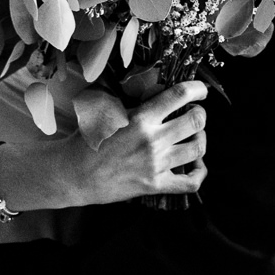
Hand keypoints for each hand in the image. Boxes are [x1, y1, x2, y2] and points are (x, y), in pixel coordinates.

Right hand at [47, 80, 208, 205]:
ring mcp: (155, 165)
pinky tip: (196, 164)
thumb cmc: (86, 141)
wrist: (73, 175)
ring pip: (197, 148)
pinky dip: (199, 173)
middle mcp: (152, 141)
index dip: (197, 89)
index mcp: (140, 118)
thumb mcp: (106, 112)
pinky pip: (190, 182)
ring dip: (200, 138)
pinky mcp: (155, 185)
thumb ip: (132, 102)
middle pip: (195, 121)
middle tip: (196, 113)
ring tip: (194, 135)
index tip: (200, 90)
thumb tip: (155, 90)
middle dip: (200, 114)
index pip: (179, 95)